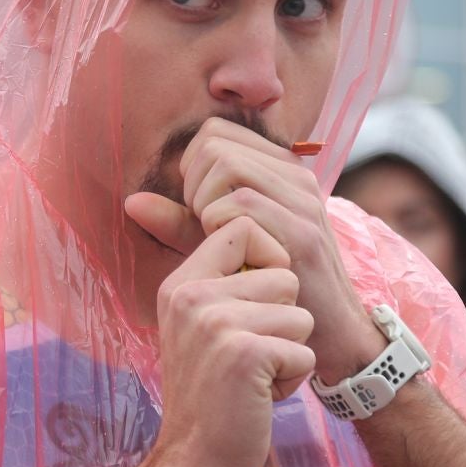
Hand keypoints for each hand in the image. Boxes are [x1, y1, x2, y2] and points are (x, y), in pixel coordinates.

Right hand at [123, 206, 314, 466]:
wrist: (193, 461)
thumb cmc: (210, 394)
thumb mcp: (199, 326)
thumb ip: (220, 280)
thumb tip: (250, 234)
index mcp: (181, 283)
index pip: (243, 228)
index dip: (269, 261)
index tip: (256, 304)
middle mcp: (192, 296)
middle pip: (284, 274)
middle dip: (284, 320)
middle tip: (248, 356)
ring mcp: (216, 323)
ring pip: (300, 314)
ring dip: (290, 351)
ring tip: (254, 376)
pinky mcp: (245, 354)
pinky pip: (304, 351)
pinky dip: (293, 380)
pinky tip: (260, 396)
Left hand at [135, 119, 385, 383]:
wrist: (334, 334)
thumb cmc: (272, 291)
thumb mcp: (222, 248)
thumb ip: (180, 223)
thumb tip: (131, 202)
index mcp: (278, 170)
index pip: (215, 132)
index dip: (190, 164)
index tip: (194, 207)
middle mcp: (295, 175)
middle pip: (214, 142)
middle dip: (191, 181)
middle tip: (199, 225)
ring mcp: (302, 199)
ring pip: (226, 164)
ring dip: (202, 202)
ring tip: (212, 237)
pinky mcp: (303, 230)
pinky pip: (243, 203)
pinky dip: (219, 223)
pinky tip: (228, 251)